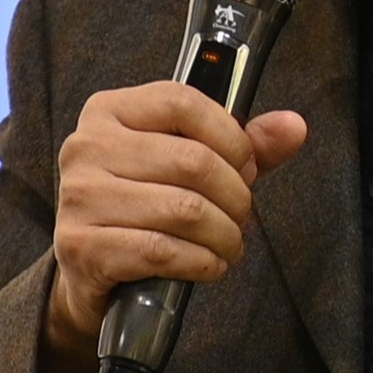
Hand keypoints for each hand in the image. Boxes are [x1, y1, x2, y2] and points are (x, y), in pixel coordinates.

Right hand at [40, 81, 310, 372]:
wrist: (88, 270)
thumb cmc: (143, 206)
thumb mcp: (187, 166)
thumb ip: (240, 145)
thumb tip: (293, 126)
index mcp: (109, 111)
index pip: (182, 102)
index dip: (230, 137)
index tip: (247, 166)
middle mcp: (86, 147)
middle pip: (192, 161)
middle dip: (235, 195)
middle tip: (241, 215)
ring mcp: (79, 198)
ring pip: (184, 210)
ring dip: (224, 235)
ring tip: (230, 244)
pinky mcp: (82, 247)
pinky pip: (163, 251)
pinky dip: (201, 262)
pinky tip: (209, 264)